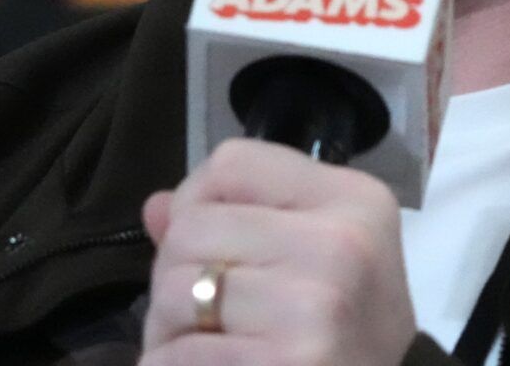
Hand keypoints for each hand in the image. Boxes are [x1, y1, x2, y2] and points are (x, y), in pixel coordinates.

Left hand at [140, 137, 416, 364]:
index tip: (213, 244)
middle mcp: (339, 244)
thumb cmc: (352, 331)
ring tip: (207, 345)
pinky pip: (177, 355)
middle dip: (178, 276)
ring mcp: (313, 307)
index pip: (232, 163)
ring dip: (169, 329)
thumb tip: (157, 208)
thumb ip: (243, 219)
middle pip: (192, 228)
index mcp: (352, 199)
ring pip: (175, 292)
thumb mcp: (326, 255)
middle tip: (206, 314)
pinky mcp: (285, 362)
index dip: (198, 200)